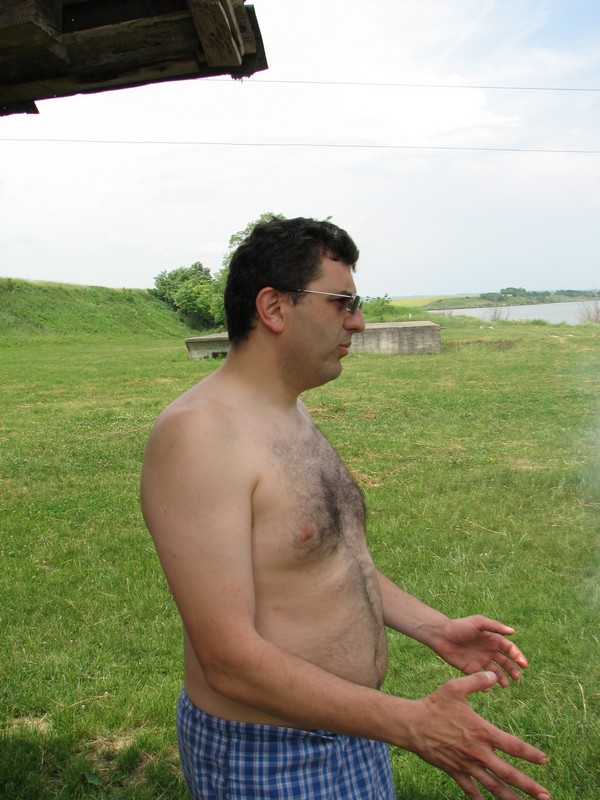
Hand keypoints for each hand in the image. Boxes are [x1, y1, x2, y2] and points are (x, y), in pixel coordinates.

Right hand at [409, 672, 549, 799]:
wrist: (412, 724)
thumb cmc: (435, 704)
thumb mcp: (455, 688)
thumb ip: (476, 682)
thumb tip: (493, 676)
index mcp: (482, 731)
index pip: (513, 746)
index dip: (530, 754)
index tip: (544, 760)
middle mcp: (478, 752)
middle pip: (508, 773)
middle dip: (528, 786)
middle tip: (545, 796)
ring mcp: (467, 764)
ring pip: (493, 786)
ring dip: (511, 798)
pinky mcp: (455, 771)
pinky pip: (471, 790)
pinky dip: (480, 799)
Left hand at [432, 615, 527, 686]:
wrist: (441, 635)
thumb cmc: (460, 626)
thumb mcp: (478, 623)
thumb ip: (495, 627)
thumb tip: (513, 631)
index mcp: (492, 639)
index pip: (510, 649)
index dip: (518, 656)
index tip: (523, 664)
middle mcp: (489, 650)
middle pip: (506, 662)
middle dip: (513, 669)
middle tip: (516, 677)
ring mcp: (481, 660)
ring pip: (496, 672)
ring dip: (503, 678)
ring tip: (505, 684)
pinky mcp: (471, 669)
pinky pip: (482, 678)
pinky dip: (487, 684)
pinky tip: (489, 686)